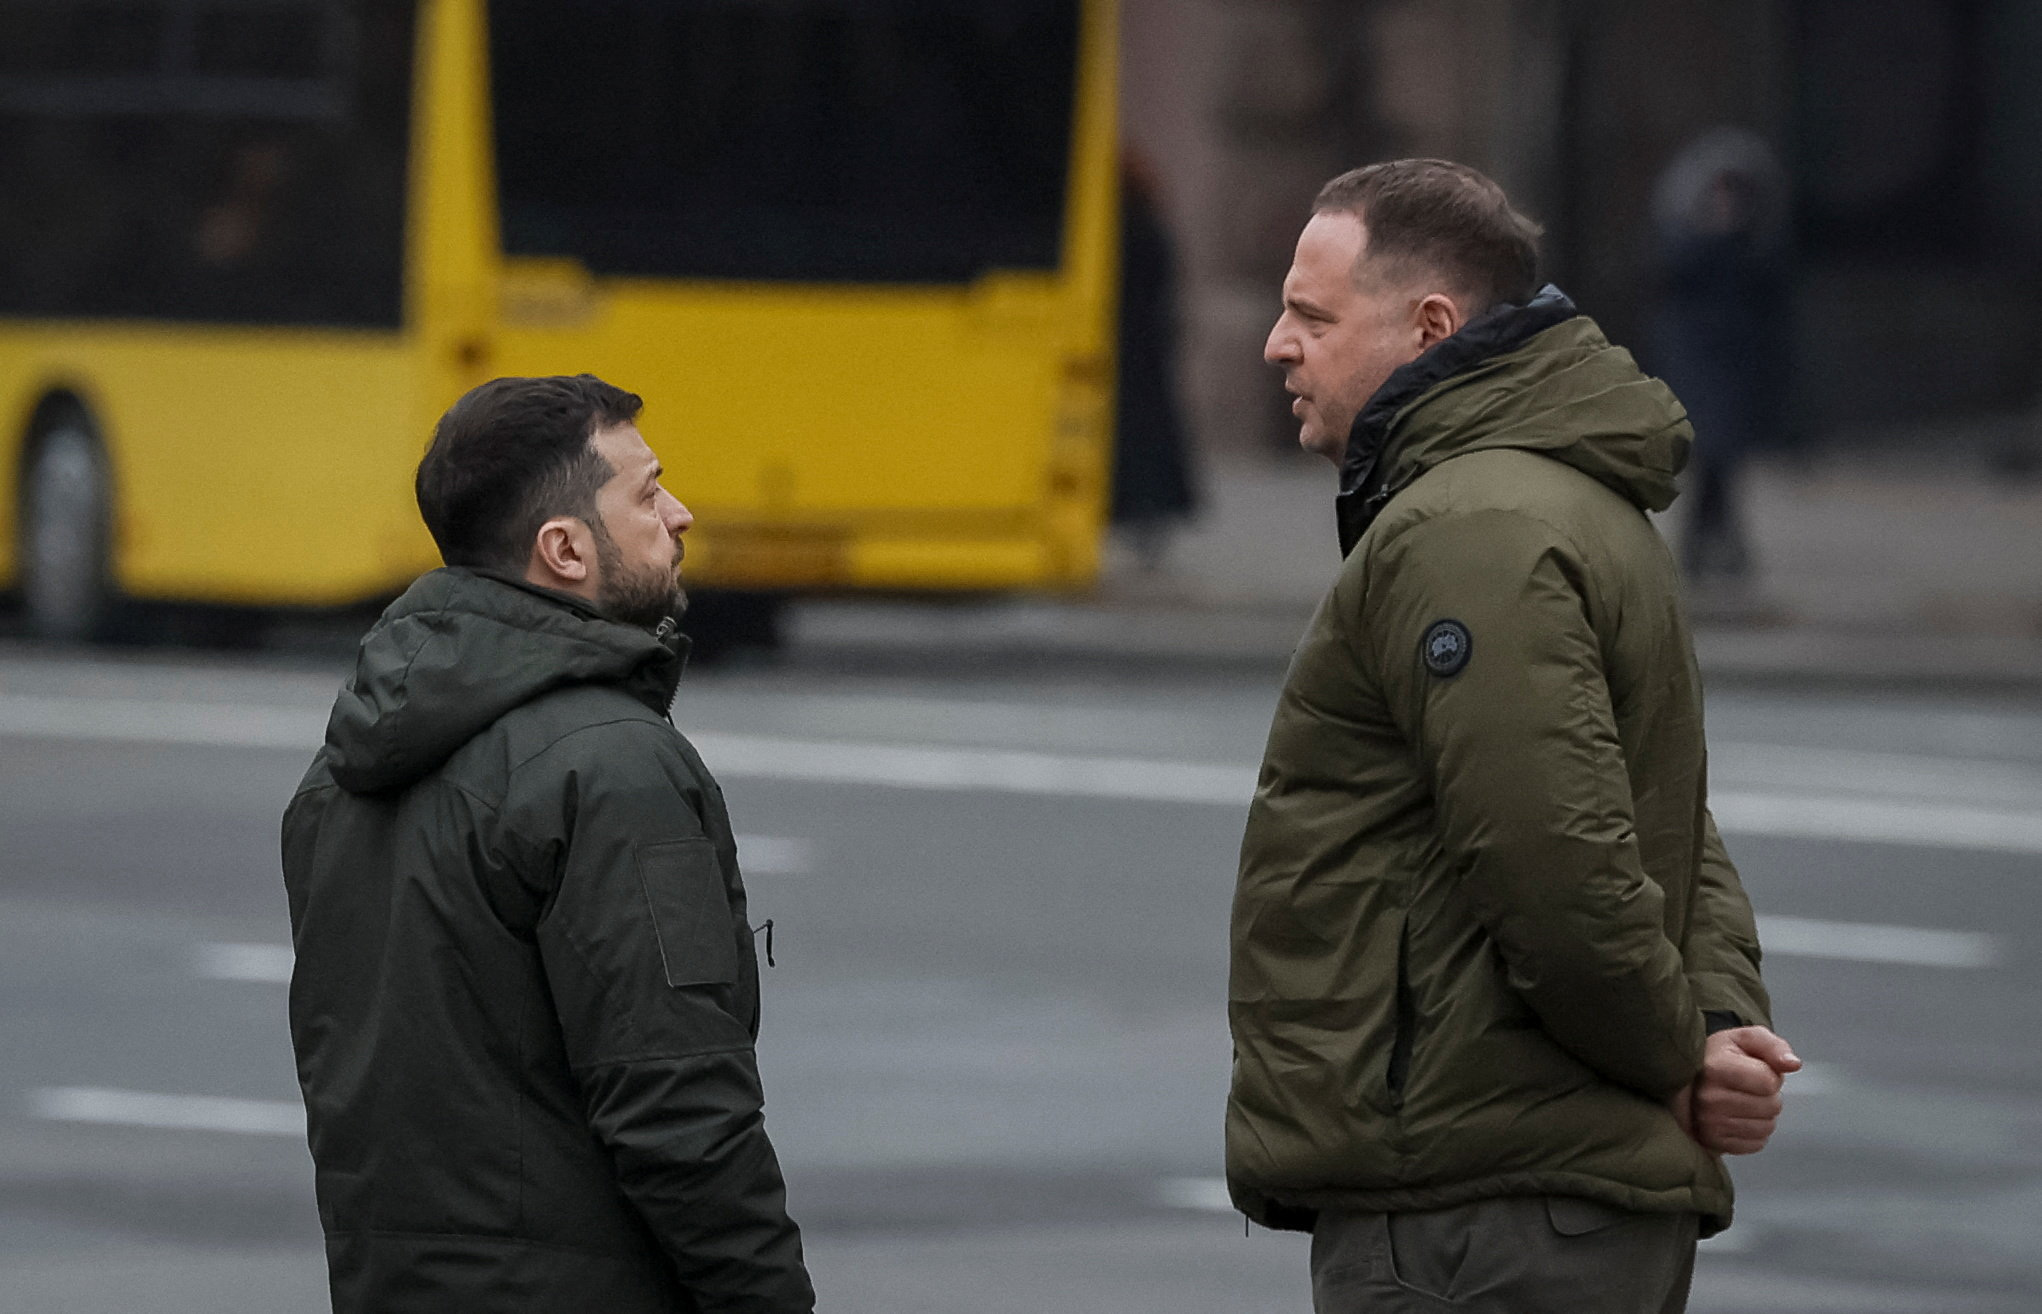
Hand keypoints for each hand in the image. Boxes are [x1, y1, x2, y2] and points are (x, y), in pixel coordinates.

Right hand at [1682, 1026, 1799, 1154]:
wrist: (1687, 1081)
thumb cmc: (1720, 1058)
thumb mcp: (1745, 1039)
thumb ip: (1772, 1045)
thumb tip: (1793, 1064)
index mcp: (1715, 1067)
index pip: (1769, 1082)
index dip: (1771, 1074)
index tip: (1754, 1070)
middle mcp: (1708, 1097)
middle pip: (1772, 1106)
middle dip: (1768, 1096)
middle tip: (1749, 1087)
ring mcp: (1709, 1123)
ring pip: (1767, 1127)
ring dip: (1763, 1115)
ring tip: (1743, 1101)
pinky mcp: (1713, 1142)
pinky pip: (1757, 1144)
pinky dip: (1754, 1132)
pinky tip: (1739, 1117)